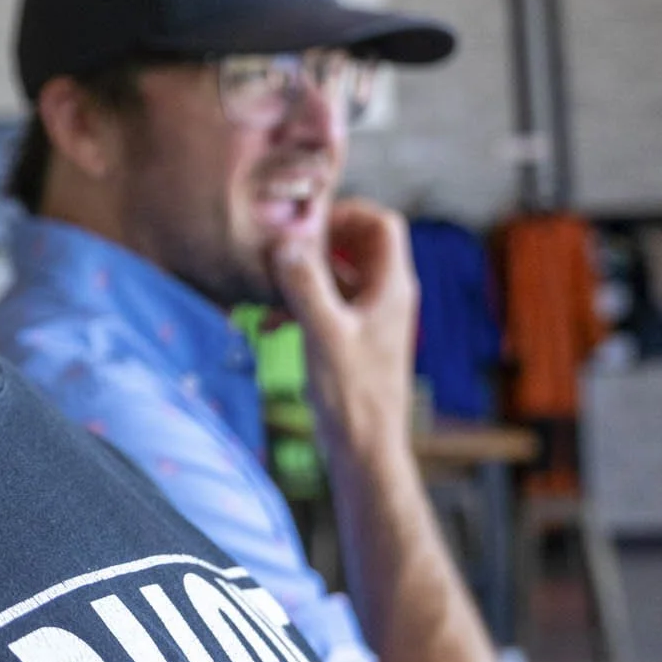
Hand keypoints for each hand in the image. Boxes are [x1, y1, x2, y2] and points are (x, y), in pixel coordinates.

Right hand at [272, 199, 418, 451]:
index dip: (347, 213)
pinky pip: (329, 303)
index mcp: (391, 287)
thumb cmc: (352, 394)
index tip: (307, 225)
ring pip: (338, 274)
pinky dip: (302, 303)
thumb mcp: (323, 333)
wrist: (364, 448)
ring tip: (270, 289)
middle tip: (282, 251)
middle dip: (318, 244)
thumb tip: (286, 242)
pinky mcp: (354, 337)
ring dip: (304, 276)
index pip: (382, 223)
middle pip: (357, 243)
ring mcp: (371, 317)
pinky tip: (272, 323)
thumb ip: (305, 284)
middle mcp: (387, 296)